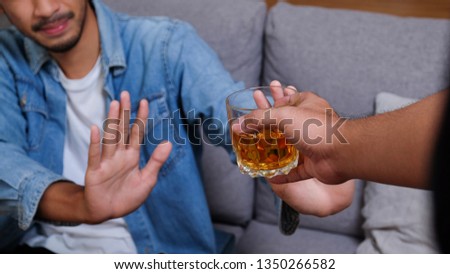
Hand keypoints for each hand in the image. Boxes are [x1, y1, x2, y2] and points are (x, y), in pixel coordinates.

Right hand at [83, 91, 171, 222]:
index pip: (137, 133)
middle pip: (122, 130)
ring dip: (112, 122)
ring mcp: (106, 161)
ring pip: (110, 138)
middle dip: (125, 113)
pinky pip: (95, 155)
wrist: (107, 212)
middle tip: (125, 94)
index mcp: (132, 156)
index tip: (144, 101)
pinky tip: (96, 129)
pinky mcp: (95, 171)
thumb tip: (169, 142)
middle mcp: (119, 155)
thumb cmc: (127, 196)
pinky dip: (95, 143)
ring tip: (115, 105)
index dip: (140, 118)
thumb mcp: (147, 180)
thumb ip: (156, 161)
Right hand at [245, 80, 348, 184]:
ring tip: (256, 155)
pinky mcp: (313, 165)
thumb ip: (258, 119)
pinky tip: (271, 177)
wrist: (342, 153)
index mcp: (306, 105)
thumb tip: (237, 126)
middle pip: (284, 126)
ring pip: (289, 149)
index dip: (270, 103)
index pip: (285, 101)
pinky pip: (295, 171)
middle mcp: (309, 124)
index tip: (255, 109)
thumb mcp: (282, 116)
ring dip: (274, 153)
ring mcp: (312, 145)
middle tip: (250, 133)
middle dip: (267, 130)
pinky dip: (284, 175)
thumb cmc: (316, 128)